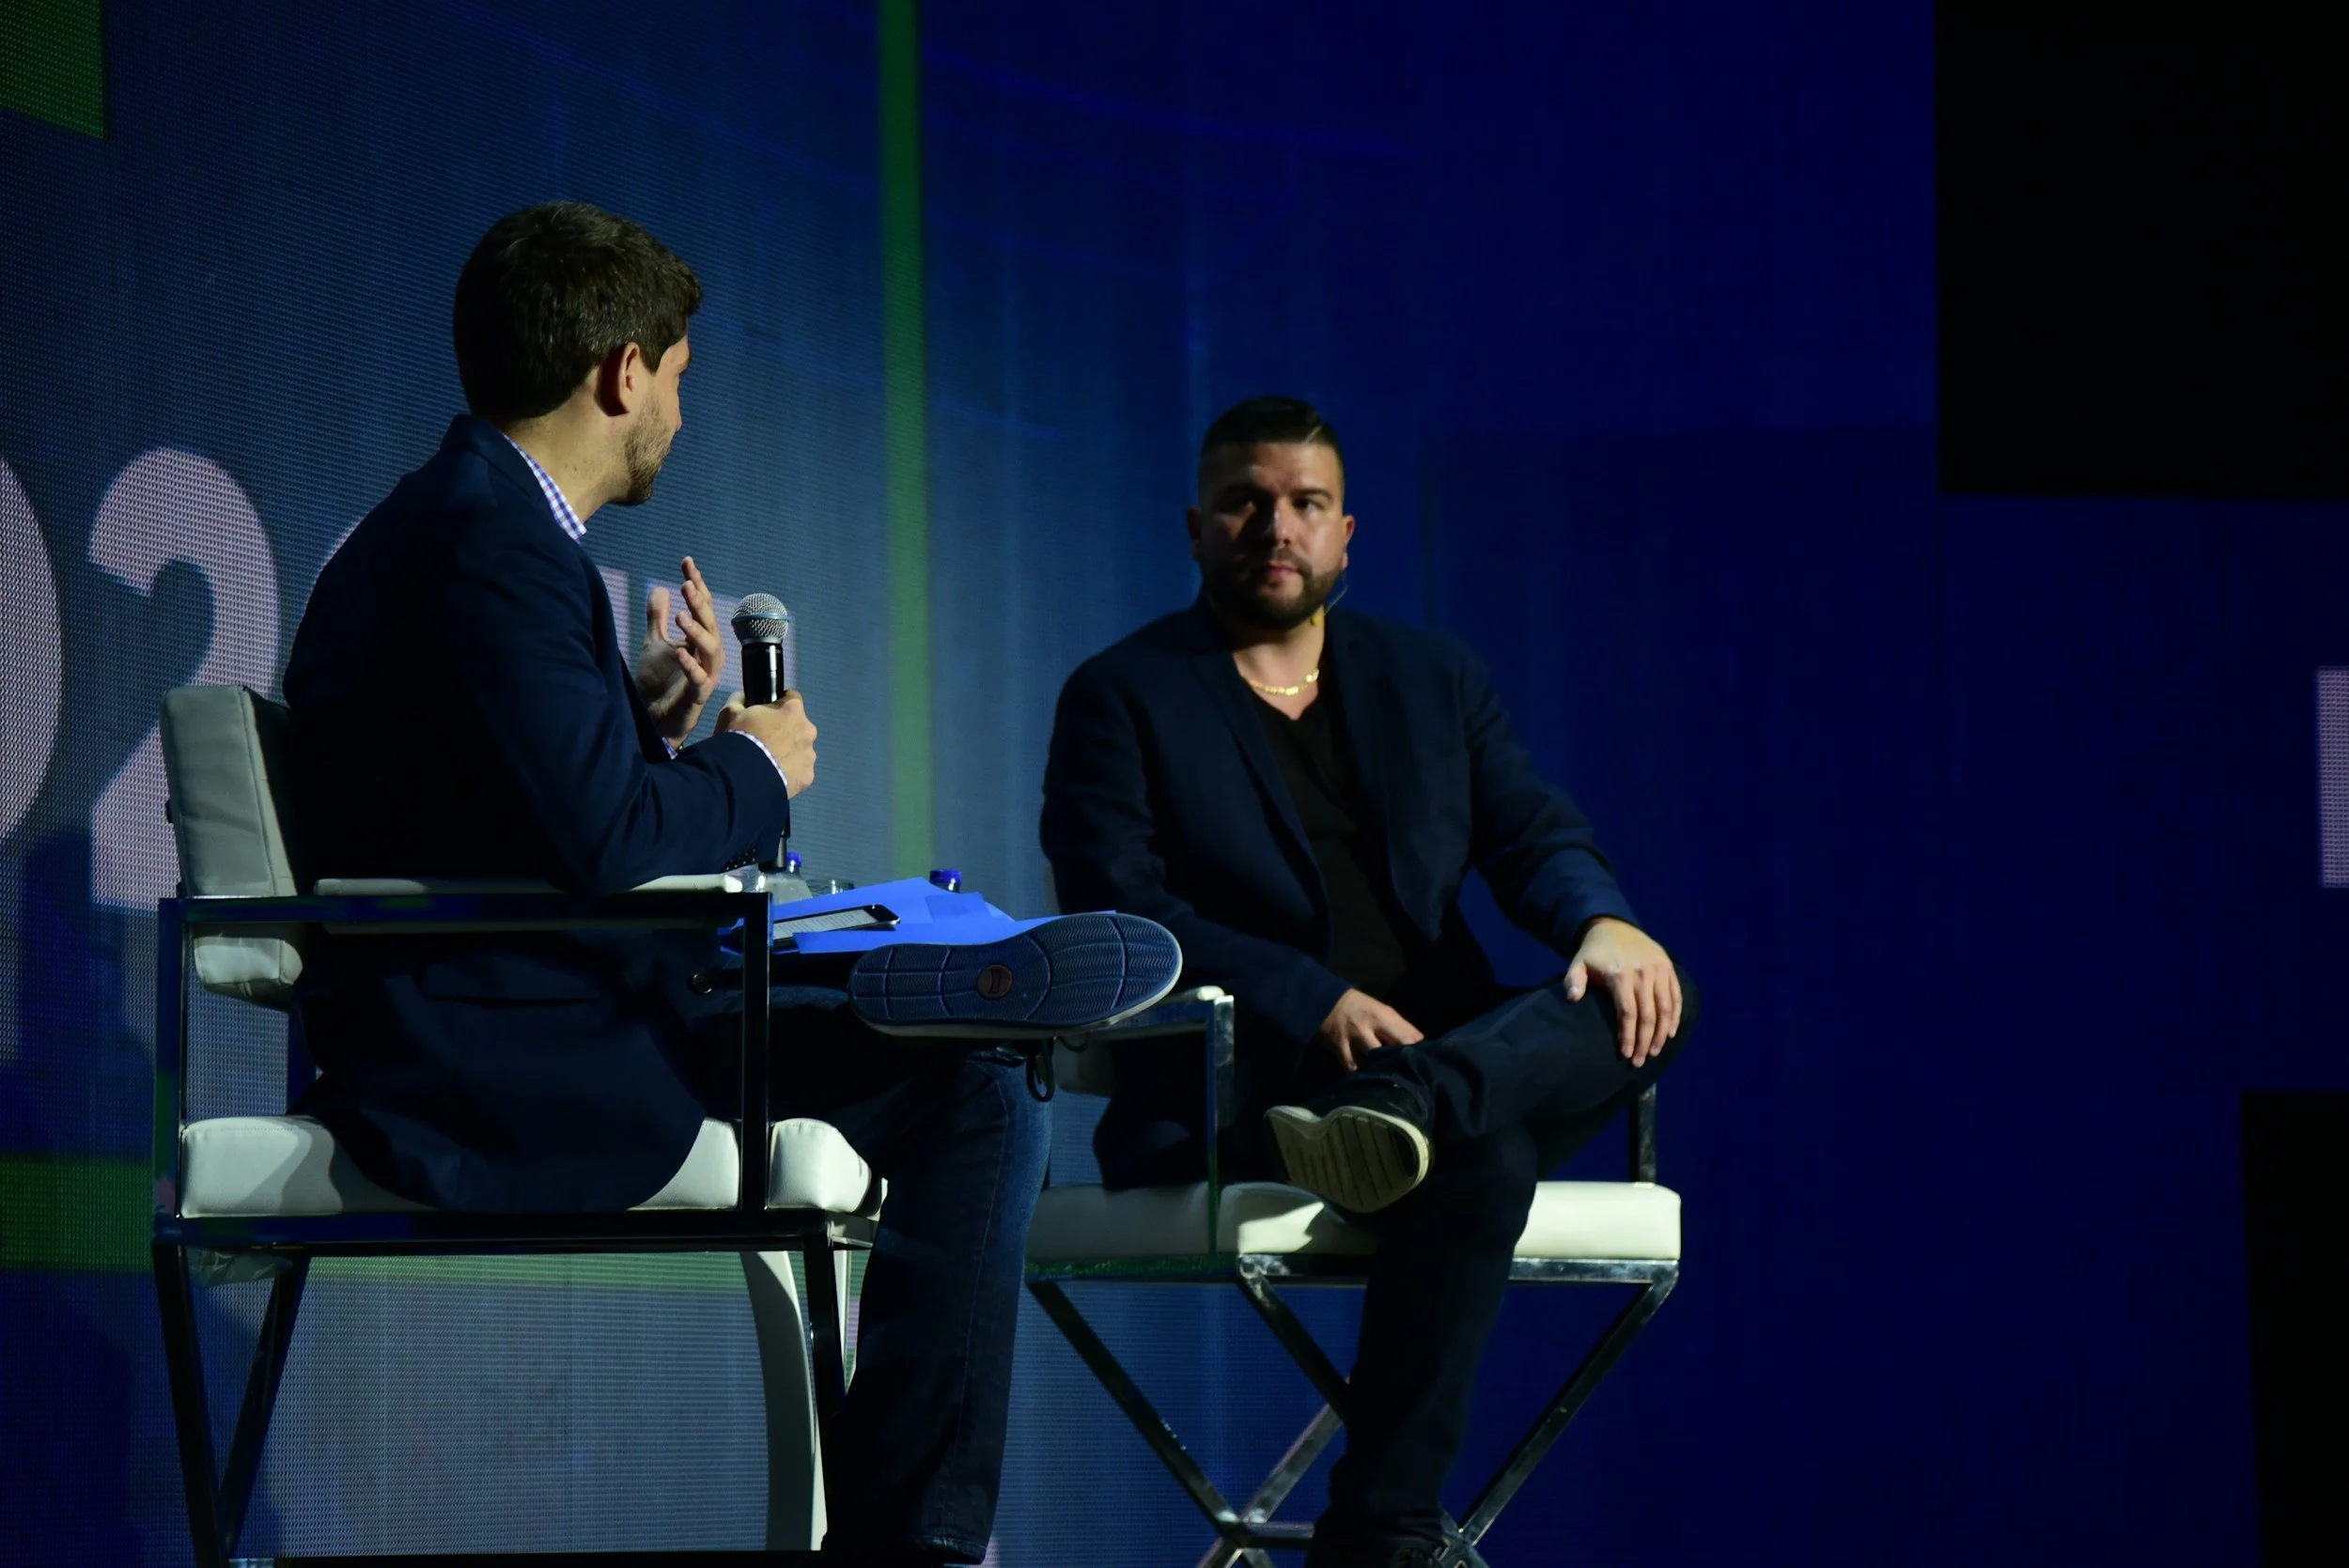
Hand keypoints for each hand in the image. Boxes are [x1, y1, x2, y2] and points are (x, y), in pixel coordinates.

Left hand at [635, 555, 725, 744]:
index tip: (686, 562)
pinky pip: (699, 678)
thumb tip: (659, 588)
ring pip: (710, 649)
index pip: (701, 607)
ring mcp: (705, 675)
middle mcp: (707, 655)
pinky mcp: (697, 695)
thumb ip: (657, 619)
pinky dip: (690, 665)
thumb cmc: (658, 683)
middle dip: (699, 604)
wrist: (653, 720)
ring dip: (697, 631)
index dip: (696, 585)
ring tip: (680, 615)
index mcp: (699, 641)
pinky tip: (678, 652)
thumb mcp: (654, 644)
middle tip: (686, 585)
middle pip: (709, 624)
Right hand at [717, 689, 816, 798]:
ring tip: (768, 763)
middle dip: (786, 731)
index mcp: (792, 710)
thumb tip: (743, 698)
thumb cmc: (738, 739)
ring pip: (801, 750)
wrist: (742, 777)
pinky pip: (800, 771)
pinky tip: (773, 777)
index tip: (769, 713)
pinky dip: (790, 773)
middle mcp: (807, 730)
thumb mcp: (730, 713)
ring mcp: (809, 755)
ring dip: (789, 753)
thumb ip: (740, 700)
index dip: (779, 704)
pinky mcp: (808, 777)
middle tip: (765, 741)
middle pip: (799, 726)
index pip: (792, 697)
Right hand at [1312, 988, 1423, 1072]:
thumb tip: (1420, 1044)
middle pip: (1396, 1048)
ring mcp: (1354, 1036)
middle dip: (1403, 1063)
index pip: (1410, 1036)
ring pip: (1374, 1059)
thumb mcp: (1380, 1010)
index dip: (1420, 1052)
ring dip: (1381, 1071)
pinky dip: (1359, 1075)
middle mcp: (1372, 1025)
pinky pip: (1352, 1067)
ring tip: (1388, 1083)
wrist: (1323, 999)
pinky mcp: (1339, 1047)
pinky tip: (1364, 1081)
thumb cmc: (1357, 1006)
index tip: (1423, 1064)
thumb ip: (1398, 1027)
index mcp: (1385, 1015)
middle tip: (1409, 1078)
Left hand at [1565, 917, 1682, 1067]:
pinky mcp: (1668, 968)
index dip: (1629, 1037)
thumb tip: (1572, 998)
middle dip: (1645, 1042)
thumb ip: (1573, 980)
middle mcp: (1642, 973)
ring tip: (1655, 1052)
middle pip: (1648, 1015)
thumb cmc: (1594, 953)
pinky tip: (1669, 1033)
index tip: (1626, 1055)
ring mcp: (1658, 970)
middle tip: (1640, 1061)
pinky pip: (1676, 996)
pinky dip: (1675, 1017)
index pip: (1628, 1013)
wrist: (1615, 926)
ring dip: (1662, 1034)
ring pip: (1666, 1009)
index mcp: (1620, 975)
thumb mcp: (1578, 963)